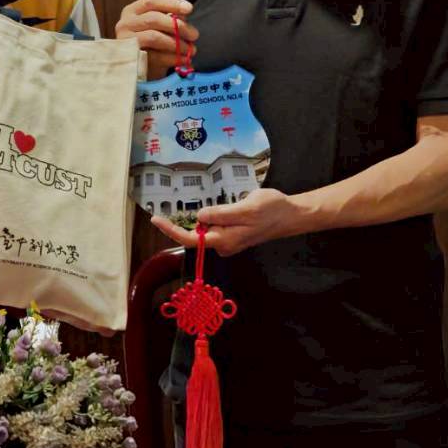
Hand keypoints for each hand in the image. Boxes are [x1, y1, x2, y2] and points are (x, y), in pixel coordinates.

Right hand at [114, 0, 197, 79]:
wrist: (139, 69)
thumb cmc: (152, 44)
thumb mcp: (159, 27)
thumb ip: (170, 18)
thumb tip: (184, 15)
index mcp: (132, 11)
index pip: (151, 1)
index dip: (171, 3)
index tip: (190, 9)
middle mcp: (125, 24)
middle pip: (154, 19)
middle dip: (178, 26)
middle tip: (194, 35)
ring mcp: (126, 42)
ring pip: (154, 37)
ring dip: (176, 43)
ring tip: (191, 49)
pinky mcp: (131, 59)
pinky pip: (155, 56)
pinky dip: (173, 58)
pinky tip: (184, 60)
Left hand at [150, 189, 304, 256]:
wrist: (291, 215)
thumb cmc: (271, 210)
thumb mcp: (246, 208)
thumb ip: (221, 214)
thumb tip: (199, 218)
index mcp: (225, 240)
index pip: (191, 239)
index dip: (171, 230)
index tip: (156, 219)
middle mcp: (224, 244)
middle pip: (197, 233)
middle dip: (196, 217)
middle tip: (215, 203)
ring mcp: (228, 240)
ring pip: (207, 227)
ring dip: (209, 215)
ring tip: (234, 204)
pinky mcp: (233, 234)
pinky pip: (216, 225)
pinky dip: (215, 215)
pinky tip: (232, 206)